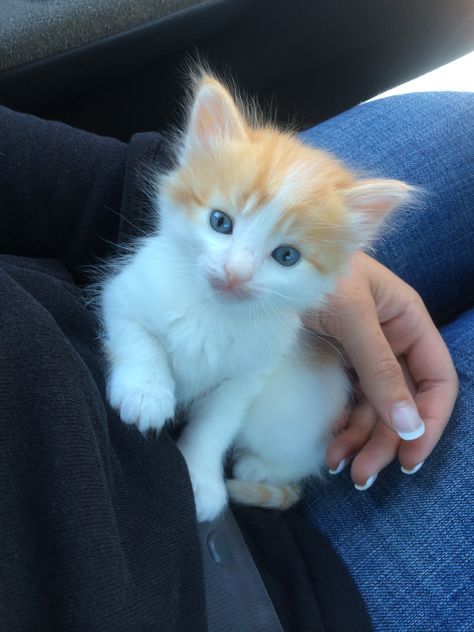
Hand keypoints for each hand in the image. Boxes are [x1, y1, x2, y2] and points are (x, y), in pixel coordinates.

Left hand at [305, 251, 457, 488]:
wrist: (268, 255)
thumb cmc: (317, 270)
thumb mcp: (352, 317)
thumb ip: (380, 368)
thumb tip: (411, 427)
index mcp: (409, 322)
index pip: (437, 380)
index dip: (430, 421)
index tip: (409, 458)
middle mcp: (391, 340)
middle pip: (404, 402)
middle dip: (387, 441)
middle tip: (362, 476)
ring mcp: (363, 353)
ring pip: (376, 408)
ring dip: (362, 441)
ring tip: (339, 466)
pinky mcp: (337, 361)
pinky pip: (350, 401)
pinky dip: (343, 426)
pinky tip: (331, 446)